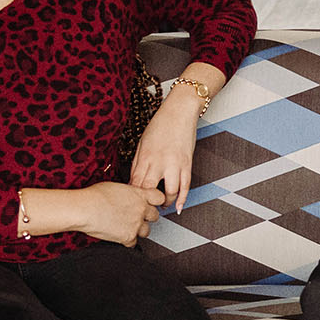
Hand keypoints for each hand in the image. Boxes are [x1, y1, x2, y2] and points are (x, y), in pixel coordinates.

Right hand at [69, 183, 166, 245]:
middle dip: (147, 217)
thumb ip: (128, 193)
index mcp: (139, 195)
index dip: (156, 201)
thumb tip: (128, 196)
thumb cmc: (95, 196)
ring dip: (139, 230)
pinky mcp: (128, 237)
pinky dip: (127, 241)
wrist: (85, 209)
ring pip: (147, 231)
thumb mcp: (116, 186)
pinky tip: (119, 236)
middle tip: (138, 216)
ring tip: (127, 227)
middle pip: (155, 216)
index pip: (159, 197)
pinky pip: (133, 243)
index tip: (152, 203)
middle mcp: (140, 210)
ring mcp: (135, 224)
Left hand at [129, 91, 202, 211]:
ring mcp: (175, 164)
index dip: (133, 196)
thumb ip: (138, 162)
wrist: (179, 112)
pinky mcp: (187, 164)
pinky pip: (186, 186)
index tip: (132, 202)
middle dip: (147, 202)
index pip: (135, 183)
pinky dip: (183, 199)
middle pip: (149, 190)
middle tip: (145, 208)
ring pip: (170, 192)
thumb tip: (134, 180)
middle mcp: (159, 162)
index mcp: (145, 157)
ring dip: (165, 202)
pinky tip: (179, 206)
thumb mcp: (142, 143)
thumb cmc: (160, 125)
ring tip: (162, 204)